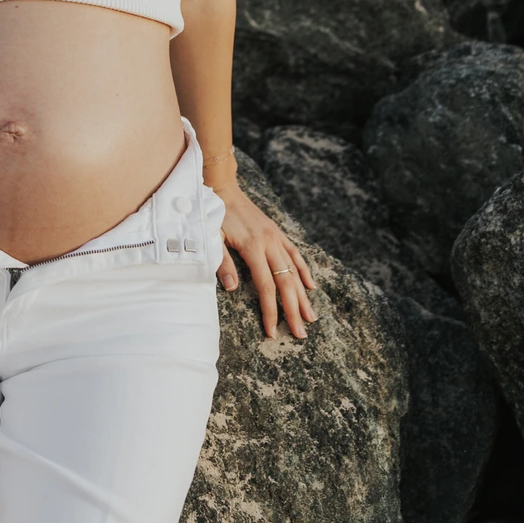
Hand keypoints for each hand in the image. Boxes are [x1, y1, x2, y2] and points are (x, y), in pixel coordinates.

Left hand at [213, 182, 316, 340]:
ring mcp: (276, 237)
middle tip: (300, 334)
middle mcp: (269, 243)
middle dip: (293, 310)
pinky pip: (295, 254)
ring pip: (294, 270)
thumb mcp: (212, 238)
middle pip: (286, 282)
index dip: (271, 311)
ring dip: (303, 295)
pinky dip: (304, 270)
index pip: (266, 287)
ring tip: (311, 317)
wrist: (223, 188)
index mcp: (252, 247)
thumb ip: (223, 263)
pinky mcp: (277, 232)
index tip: (272, 332)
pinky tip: (311, 286)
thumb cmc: (214, 215)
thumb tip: (232, 289)